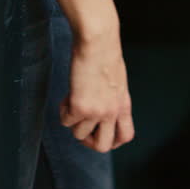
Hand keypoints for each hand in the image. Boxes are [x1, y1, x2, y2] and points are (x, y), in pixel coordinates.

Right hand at [61, 36, 134, 151]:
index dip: (112, 140)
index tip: (99, 132)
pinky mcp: (80, 107)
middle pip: (103, 146)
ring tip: (73, 101)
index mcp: (124, 105)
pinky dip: (63, 111)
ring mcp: (97, 112)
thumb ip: (112, 99)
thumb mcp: (116, 82)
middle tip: (81, 126)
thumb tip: (101, 111)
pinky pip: (66, 122)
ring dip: (73, 121)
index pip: (126, 136)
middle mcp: (112, 112)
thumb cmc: (105, 54)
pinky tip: (68, 96)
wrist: (98, 42)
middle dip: (88, 142)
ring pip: (79, 135)